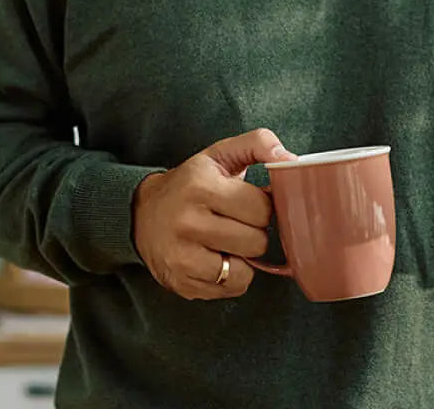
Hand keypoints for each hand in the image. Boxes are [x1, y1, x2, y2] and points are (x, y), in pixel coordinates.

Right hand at [133, 128, 295, 299]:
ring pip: (246, 269)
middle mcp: (188, 223)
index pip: (261, 208)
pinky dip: (233, 276)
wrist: (141, 213)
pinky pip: (232, 288)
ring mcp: (182, 257)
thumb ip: (258, 144)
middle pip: (256, 241)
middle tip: (237, 221)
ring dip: (244, 256)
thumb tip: (292, 159)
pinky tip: (217, 257)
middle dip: (254, 231)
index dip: (262, 206)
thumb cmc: (190, 183)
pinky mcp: (182, 283)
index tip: (249, 202)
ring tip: (227, 240)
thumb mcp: (220, 154)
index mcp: (201, 186)